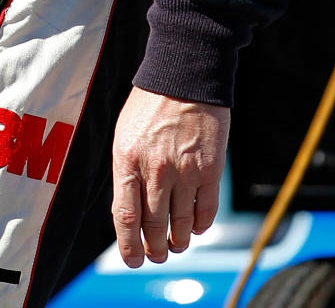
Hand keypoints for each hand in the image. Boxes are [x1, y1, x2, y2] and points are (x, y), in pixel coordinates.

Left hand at [111, 86, 229, 267]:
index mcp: (127, 159)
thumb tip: (130, 213)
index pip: (126, 218)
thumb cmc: (150, 105)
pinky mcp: (210, 170)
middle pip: (154, 228)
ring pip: (180, 226)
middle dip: (155, 249)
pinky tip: (195, 226)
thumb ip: (126, 173)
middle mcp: (155, 170)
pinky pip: (205, 212)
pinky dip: (199, 226)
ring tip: (175, 243)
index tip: (133, 260)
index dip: (129, 247)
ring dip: (178, 242)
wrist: (184, 75)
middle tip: (157, 254)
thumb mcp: (125, 135)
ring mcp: (185, 171)